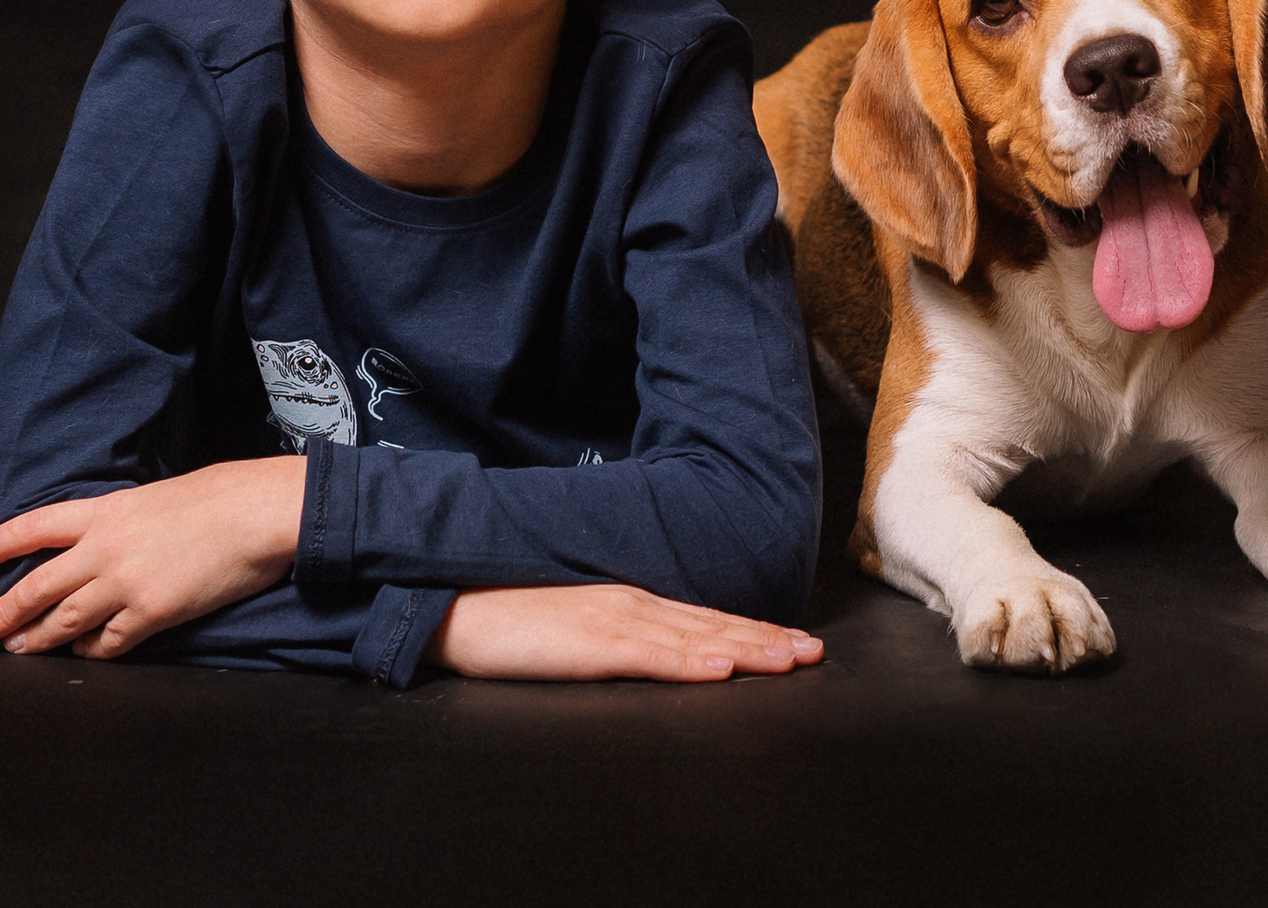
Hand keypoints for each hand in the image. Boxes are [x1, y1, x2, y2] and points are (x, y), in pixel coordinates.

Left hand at [0, 457, 306, 657]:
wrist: (260, 512)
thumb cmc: (227, 495)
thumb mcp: (164, 495)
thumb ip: (131, 520)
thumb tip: (120, 540)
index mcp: (108, 511)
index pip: (35, 526)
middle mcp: (105, 549)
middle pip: (37, 586)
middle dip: (2, 613)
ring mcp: (125, 583)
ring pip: (63, 620)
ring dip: (37, 639)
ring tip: (19, 650)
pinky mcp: (151, 613)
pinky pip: (108, 641)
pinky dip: (91, 650)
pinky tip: (84, 652)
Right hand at [425, 585, 823, 681]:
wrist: (454, 603)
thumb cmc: (511, 616)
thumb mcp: (578, 623)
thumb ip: (619, 632)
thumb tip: (660, 648)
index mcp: (630, 600)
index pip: (704, 618)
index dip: (753, 630)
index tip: (796, 641)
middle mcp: (633, 604)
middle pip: (713, 626)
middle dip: (766, 640)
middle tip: (813, 653)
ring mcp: (614, 621)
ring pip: (694, 639)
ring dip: (746, 649)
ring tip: (789, 660)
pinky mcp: (590, 644)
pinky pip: (649, 656)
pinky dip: (689, 661)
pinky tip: (720, 668)